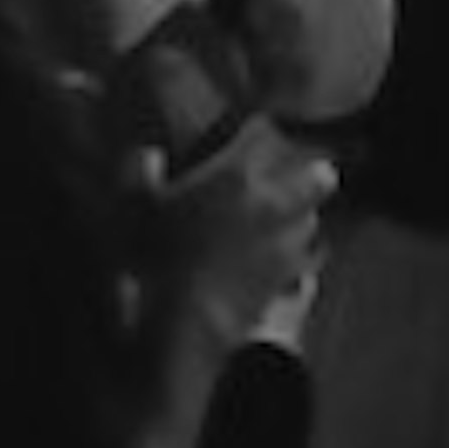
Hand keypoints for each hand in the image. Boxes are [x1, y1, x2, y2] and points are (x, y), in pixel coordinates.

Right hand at [134, 116, 331, 334]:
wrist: (186, 321)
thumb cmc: (158, 256)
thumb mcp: (133, 203)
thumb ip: (141, 168)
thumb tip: (151, 154)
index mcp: (233, 176)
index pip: (261, 136)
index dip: (261, 127)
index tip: (256, 126)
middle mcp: (268, 206)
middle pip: (314, 180)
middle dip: (315, 172)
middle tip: (313, 168)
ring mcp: (282, 246)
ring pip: (313, 222)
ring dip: (307, 215)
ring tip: (300, 214)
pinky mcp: (284, 282)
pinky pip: (305, 262)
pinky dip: (301, 257)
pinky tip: (292, 260)